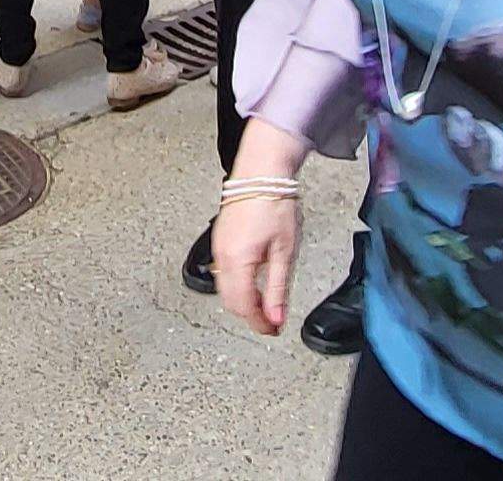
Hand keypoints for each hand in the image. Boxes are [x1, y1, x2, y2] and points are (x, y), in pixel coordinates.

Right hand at [214, 197, 300, 334]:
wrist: (262, 174)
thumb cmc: (275, 204)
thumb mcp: (284, 251)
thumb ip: (278, 288)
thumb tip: (276, 318)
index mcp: (238, 261)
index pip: (244, 306)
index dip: (259, 323)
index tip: (273, 329)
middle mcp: (222, 257)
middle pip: (230, 302)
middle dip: (250, 316)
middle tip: (271, 321)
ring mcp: (218, 248)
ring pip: (224, 289)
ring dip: (243, 302)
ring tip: (266, 304)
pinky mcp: (220, 241)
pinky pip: (224, 274)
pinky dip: (237, 286)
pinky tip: (254, 284)